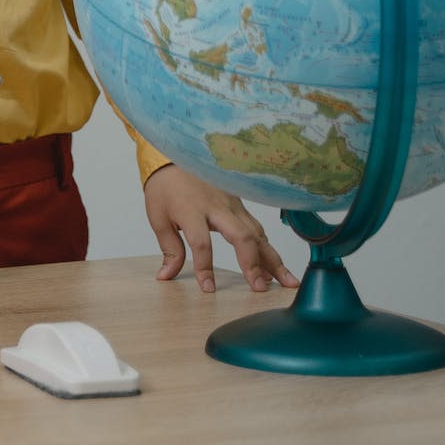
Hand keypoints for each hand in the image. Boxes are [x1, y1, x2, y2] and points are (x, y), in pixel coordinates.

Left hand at [143, 165, 299, 292]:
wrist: (175, 155)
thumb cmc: (165, 188)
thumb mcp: (158, 218)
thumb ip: (169, 249)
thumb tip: (166, 276)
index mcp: (191, 210)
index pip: (201, 242)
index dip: (205, 267)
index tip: (208, 288)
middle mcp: (216, 207)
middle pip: (241, 235)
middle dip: (253, 263)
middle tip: (259, 288)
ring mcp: (232, 204)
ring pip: (256, 233)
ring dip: (272, 259)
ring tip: (286, 282)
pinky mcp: (240, 204)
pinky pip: (257, 228)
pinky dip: (268, 248)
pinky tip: (275, 266)